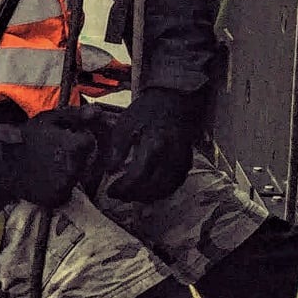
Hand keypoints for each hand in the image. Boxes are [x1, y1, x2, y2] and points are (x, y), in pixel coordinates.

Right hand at [0, 108, 105, 209]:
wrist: (1, 159)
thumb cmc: (25, 136)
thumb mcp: (49, 119)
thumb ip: (76, 115)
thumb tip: (97, 112)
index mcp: (77, 146)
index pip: (90, 143)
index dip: (79, 140)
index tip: (66, 139)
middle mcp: (75, 167)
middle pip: (86, 162)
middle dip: (75, 156)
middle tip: (55, 153)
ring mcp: (66, 185)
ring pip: (76, 178)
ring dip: (68, 172)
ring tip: (49, 165)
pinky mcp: (57, 199)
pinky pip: (66, 192)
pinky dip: (59, 187)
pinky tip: (45, 178)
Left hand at [104, 87, 200, 201]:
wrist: (175, 100)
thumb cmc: (147, 111)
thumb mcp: (126, 123)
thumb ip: (118, 147)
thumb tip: (110, 170)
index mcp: (154, 144)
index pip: (139, 176)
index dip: (124, 188)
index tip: (111, 191)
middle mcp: (171, 156)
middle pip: (153, 187)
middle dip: (133, 195)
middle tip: (118, 195)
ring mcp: (182, 161)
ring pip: (166, 189)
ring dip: (147, 196)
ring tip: (130, 194)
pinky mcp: (187, 163)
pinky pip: (175, 185)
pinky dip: (160, 192)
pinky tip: (147, 190)